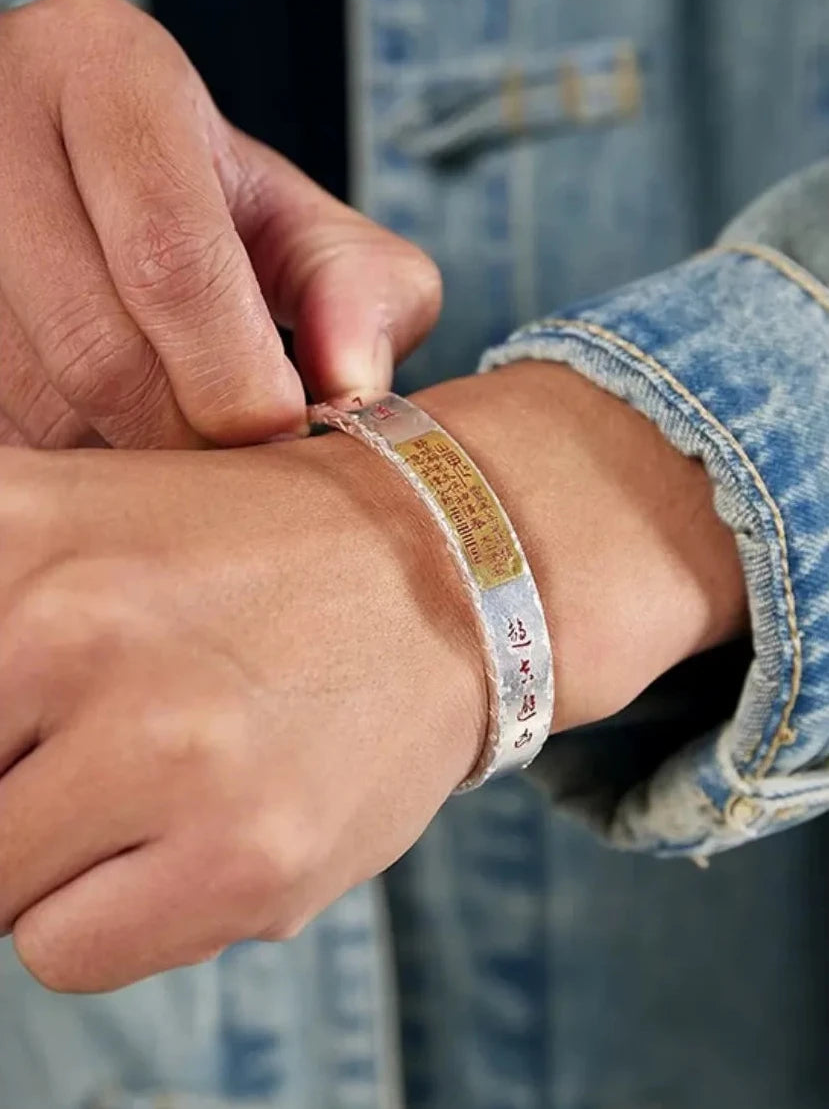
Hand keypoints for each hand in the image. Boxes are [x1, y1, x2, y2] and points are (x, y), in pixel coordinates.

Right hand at [0, 0, 439, 448]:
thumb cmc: (206, 204)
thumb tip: (352, 388)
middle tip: (234, 465)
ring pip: (39, 401)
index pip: (169, 254)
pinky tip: (114, 433)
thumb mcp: (298, 221)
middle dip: (182, 437)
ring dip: (123, 454)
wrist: (87, 179)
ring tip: (178, 438)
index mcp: (105, 73)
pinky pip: (5, 422)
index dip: (232, 372)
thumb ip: (359, 290)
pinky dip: (70, 455)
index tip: (279, 429)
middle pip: (97, 348)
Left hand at [0, 432, 485, 991]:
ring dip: (45, 855)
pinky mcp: (240, 861)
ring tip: (148, 779)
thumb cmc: (255, 557)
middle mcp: (78, 625)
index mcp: (18, 526)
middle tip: (80, 741)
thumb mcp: (86, 524)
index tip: (19, 733)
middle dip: (5, 780)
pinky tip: (196, 829)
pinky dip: (111, 911)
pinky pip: (67, 952)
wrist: (446, 575)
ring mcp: (163, 748)